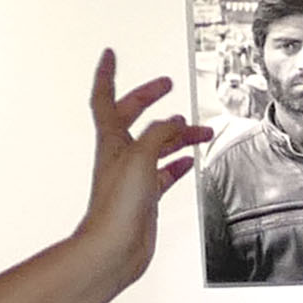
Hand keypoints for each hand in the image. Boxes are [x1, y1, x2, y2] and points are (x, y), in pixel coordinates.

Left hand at [71, 50, 201, 284]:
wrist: (114, 247)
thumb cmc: (116, 207)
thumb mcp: (140, 157)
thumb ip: (159, 134)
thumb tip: (173, 124)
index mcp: (111, 140)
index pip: (105, 98)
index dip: (107, 74)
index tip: (110, 54)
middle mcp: (119, 155)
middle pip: (134, 116)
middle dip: (150, 98)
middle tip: (166, 85)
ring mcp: (132, 175)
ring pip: (157, 144)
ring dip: (176, 134)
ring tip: (197, 128)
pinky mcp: (145, 196)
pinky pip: (164, 172)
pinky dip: (177, 163)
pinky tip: (188, 160)